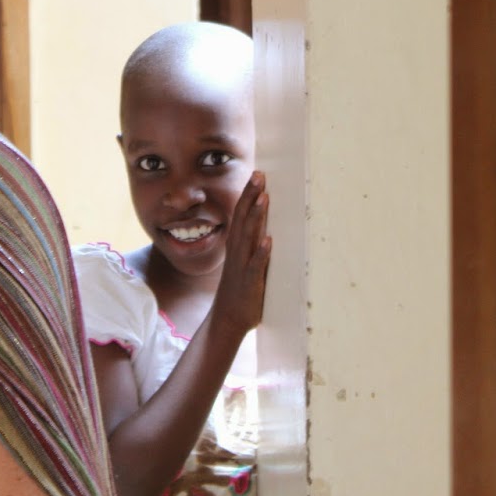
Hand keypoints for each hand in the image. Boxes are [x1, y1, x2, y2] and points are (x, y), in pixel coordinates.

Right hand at [210, 171, 271, 336]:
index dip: (248, 195)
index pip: (242, 214)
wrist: (227, 320)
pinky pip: (255, 266)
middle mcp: (238, 252)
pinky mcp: (249, 283)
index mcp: (237, 246)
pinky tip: (268, 240)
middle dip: (251, 197)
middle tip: (259, 175)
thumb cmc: (240, 291)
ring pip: (248, 237)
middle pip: (243, 219)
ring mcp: (242, 267)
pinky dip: (261, 253)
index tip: (257, 174)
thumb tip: (266, 227)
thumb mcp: (245, 263)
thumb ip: (253, 245)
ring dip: (256, 217)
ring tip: (263, 198)